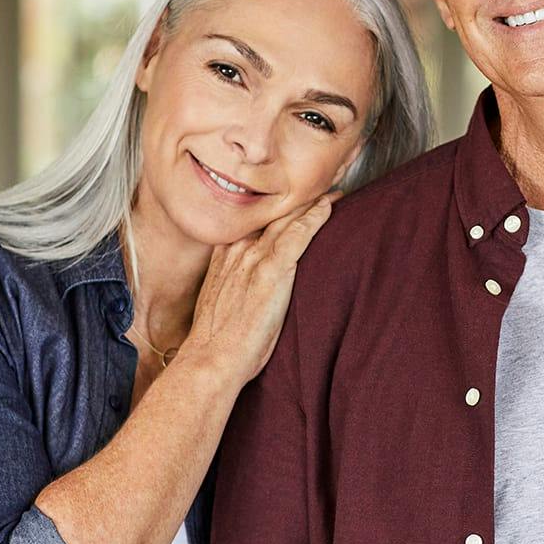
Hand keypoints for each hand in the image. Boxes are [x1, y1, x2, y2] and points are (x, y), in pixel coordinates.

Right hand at [180, 196, 335, 385]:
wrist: (210, 360)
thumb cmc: (217, 343)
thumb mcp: (221, 303)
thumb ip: (236, 285)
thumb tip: (253, 290)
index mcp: (224, 255)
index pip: (254, 221)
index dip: (275, 208)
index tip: (291, 199)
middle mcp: (237, 249)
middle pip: (271, 213)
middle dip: (296, 198)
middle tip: (320, 184)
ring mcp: (253, 258)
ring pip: (287, 217)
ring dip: (312, 200)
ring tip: (333, 189)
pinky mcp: (271, 271)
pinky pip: (299, 234)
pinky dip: (316, 217)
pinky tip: (330, 206)